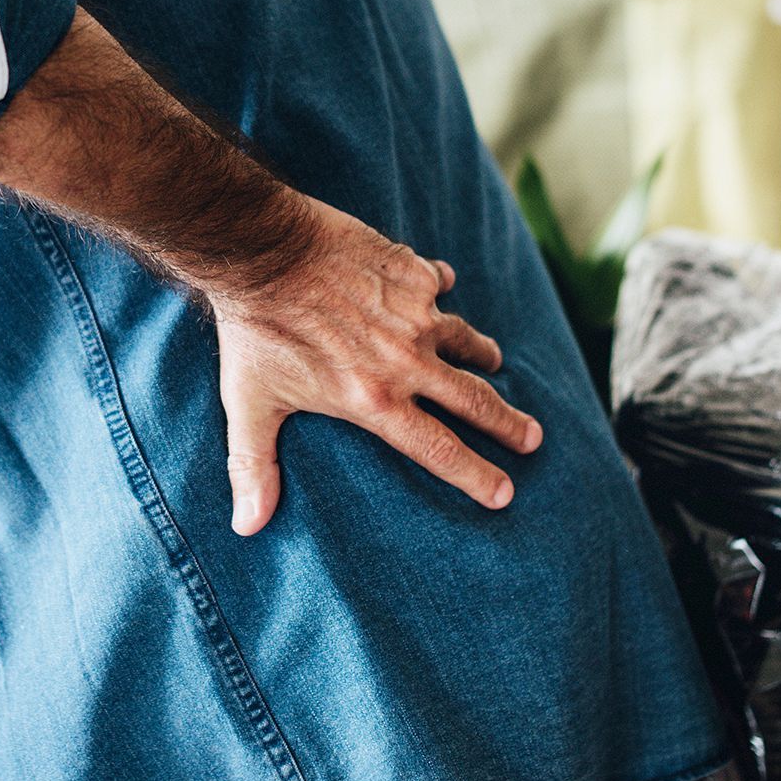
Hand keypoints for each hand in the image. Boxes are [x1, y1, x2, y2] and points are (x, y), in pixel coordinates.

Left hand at [211, 192, 542, 535]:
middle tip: (532, 438)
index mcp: (375, 401)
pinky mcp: (412, 271)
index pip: (439, 450)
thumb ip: (254, 466)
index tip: (504, 493)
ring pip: (466, 340)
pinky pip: (439, 283)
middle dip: (508, 424)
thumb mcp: (249, 404)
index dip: (476, 476)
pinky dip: (441, 288)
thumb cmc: (255, 332)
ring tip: (492, 360)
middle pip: (474, 401)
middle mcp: (407, 361)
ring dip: (482, 354)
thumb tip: (248, 528)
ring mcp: (416, 314)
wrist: (264, 251)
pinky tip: (442, 287)